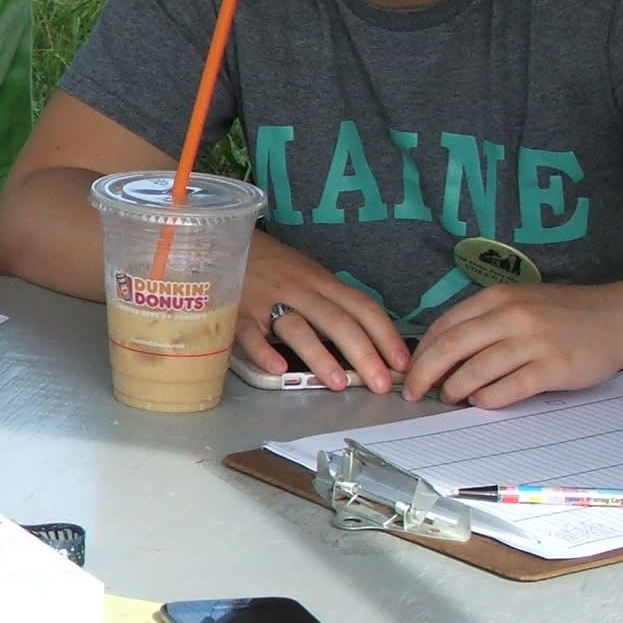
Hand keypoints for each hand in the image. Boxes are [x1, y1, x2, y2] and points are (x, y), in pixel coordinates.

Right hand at [232, 233, 409, 393]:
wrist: (220, 238)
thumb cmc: (268, 262)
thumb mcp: (305, 272)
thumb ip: (329, 300)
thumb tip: (364, 338)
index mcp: (320, 280)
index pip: (362, 307)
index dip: (386, 335)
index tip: (402, 363)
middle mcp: (298, 288)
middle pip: (337, 321)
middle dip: (364, 354)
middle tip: (381, 384)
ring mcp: (266, 299)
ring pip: (298, 328)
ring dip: (320, 356)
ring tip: (339, 383)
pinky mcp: (236, 311)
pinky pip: (250, 334)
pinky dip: (264, 351)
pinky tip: (278, 369)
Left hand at [405, 282, 622, 407]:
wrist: (619, 318)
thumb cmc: (562, 315)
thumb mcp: (518, 303)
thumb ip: (483, 322)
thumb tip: (439, 353)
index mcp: (496, 298)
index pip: (443, 326)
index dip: (421, 352)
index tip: (409, 371)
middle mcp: (511, 315)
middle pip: (450, 347)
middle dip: (425, 374)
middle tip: (413, 392)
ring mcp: (533, 341)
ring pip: (475, 369)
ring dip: (454, 389)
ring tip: (449, 397)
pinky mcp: (553, 367)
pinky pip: (509, 387)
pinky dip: (488, 398)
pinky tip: (481, 401)